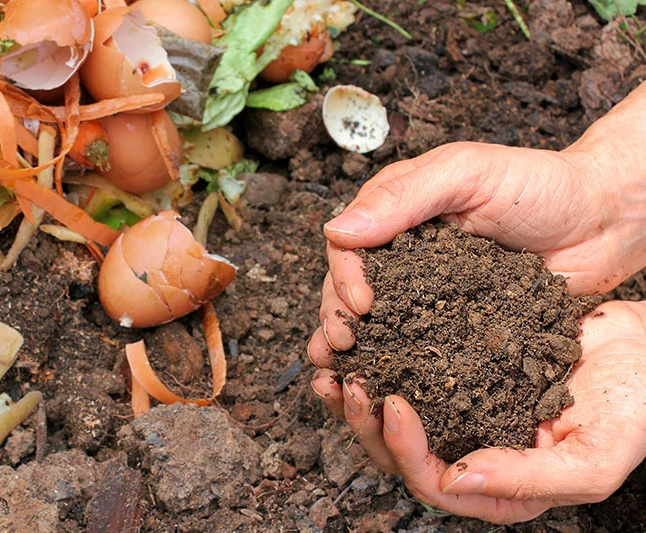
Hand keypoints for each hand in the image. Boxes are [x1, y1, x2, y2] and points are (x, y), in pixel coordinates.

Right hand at [311, 82, 645, 357]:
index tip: (361, 303)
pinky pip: (421, 346)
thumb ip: (403, 197)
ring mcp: (429, 292)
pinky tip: (383, 385)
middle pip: (351, 288)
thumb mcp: (467, 174)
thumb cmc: (540, 184)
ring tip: (343, 374)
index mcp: (397, 213)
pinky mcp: (456, 325)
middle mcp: (405, 254)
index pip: (348, 246)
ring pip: (378, 322)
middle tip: (343, 344)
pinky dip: (398, 365)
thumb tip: (337, 230)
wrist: (605, 221)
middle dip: (338, 317)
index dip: (343, 276)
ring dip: (356, 347)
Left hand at [311, 300, 645, 522]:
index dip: (404, 450)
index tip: (391, 403)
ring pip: (394, 416)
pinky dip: (380, 358)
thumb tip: (454, 479)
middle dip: (366, 422)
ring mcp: (462, 412)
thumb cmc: (633, 407)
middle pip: (400, 454)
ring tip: (334, 365)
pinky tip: (359, 340)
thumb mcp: (593, 457)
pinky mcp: (457, 372)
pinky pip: (408, 371)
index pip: (434, 484)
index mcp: (500, 488)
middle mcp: (472, 453)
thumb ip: (528, 479)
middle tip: (350, 381)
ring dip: (358, 395)